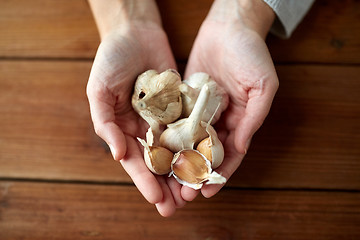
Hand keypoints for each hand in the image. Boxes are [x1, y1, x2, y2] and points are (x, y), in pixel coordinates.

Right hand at [86, 0, 189, 215]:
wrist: (135, 32)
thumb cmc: (111, 59)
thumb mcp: (98, 90)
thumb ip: (105, 123)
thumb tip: (117, 155)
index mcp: (124, 129)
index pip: (136, 161)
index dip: (145, 181)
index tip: (157, 200)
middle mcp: (146, 128)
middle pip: (159, 162)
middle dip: (167, 185)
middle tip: (178, 206)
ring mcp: (165, 118)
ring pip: (177, 150)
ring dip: (185, 171)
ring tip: (196, 190)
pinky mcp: (181, 106)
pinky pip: (190, 127)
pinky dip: (197, 143)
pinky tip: (207, 158)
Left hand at [184, 0, 278, 197]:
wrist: (229, 26)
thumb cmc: (251, 53)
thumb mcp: (263, 86)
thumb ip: (253, 118)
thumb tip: (242, 148)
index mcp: (240, 121)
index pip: (229, 155)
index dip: (219, 174)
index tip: (207, 193)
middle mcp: (219, 120)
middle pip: (206, 153)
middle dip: (195, 174)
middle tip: (182, 195)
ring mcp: (200, 110)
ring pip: (188, 142)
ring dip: (179, 162)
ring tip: (167, 181)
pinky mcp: (184, 99)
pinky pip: (176, 120)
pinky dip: (169, 136)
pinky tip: (158, 151)